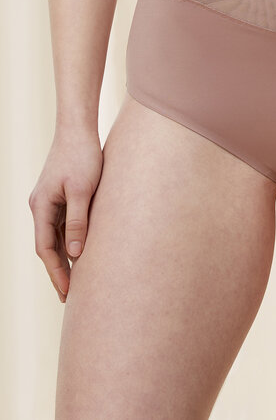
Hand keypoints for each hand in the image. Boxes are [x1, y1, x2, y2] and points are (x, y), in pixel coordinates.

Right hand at [28, 126, 102, 302]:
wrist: (78, 128)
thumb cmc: (82, 156)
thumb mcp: (82, 190)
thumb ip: (78, 221)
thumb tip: (75, 254)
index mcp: (41, 206)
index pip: (46, 249)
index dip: (57, 272)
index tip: (68, 293)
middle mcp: (41, 206)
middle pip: (48, 246)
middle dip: (58, 272)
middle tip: (70, 298)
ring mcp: (49, 200)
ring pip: (54, 237)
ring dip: (64, 258)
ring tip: (77, 281)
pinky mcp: (60, 194)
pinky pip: (62, 225)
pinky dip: (69, 241)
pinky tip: (81, 251)